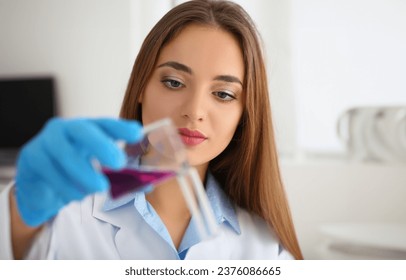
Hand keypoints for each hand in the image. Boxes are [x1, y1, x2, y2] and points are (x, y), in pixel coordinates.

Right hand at [15, 117, 142, 226]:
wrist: (37, 184)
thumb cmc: (71, 172)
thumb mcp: (94, 168)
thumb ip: (117, 174)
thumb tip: (146, 186)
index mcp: (84, 129)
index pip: (104, 124)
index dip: (121, 128)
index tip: (137, 133)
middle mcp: (64, 130)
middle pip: (82, 131)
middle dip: (102, 145)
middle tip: (118, 163)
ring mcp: (44, 142)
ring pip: (65, 156)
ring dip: (84, 177)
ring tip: (96, 189)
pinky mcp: (30, 159)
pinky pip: (50, 174)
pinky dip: (66, 188)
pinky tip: (74, 195)